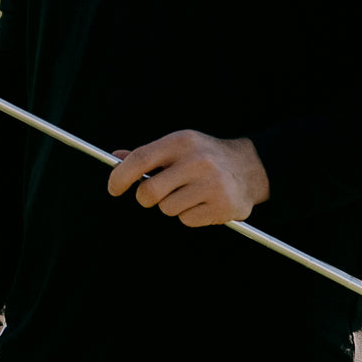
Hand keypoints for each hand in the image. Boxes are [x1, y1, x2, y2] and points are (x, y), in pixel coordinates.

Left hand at [107, 130, 269, 226]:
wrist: (248, 166)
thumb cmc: (203, 156)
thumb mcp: (179, 146)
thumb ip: (148, 154)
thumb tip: (116, 157)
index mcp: (182, 141)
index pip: (141, 159)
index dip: (121, 176)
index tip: (113, 188)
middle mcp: (197, 160)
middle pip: (149, 192)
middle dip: (145, 198)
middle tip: (153, 195)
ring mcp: (211, 184)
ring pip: (167, 208)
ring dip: (172, 205)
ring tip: (190, 193)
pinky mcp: (221, 206)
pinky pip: (187, 220)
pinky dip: (190, 215)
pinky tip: (203, 202)